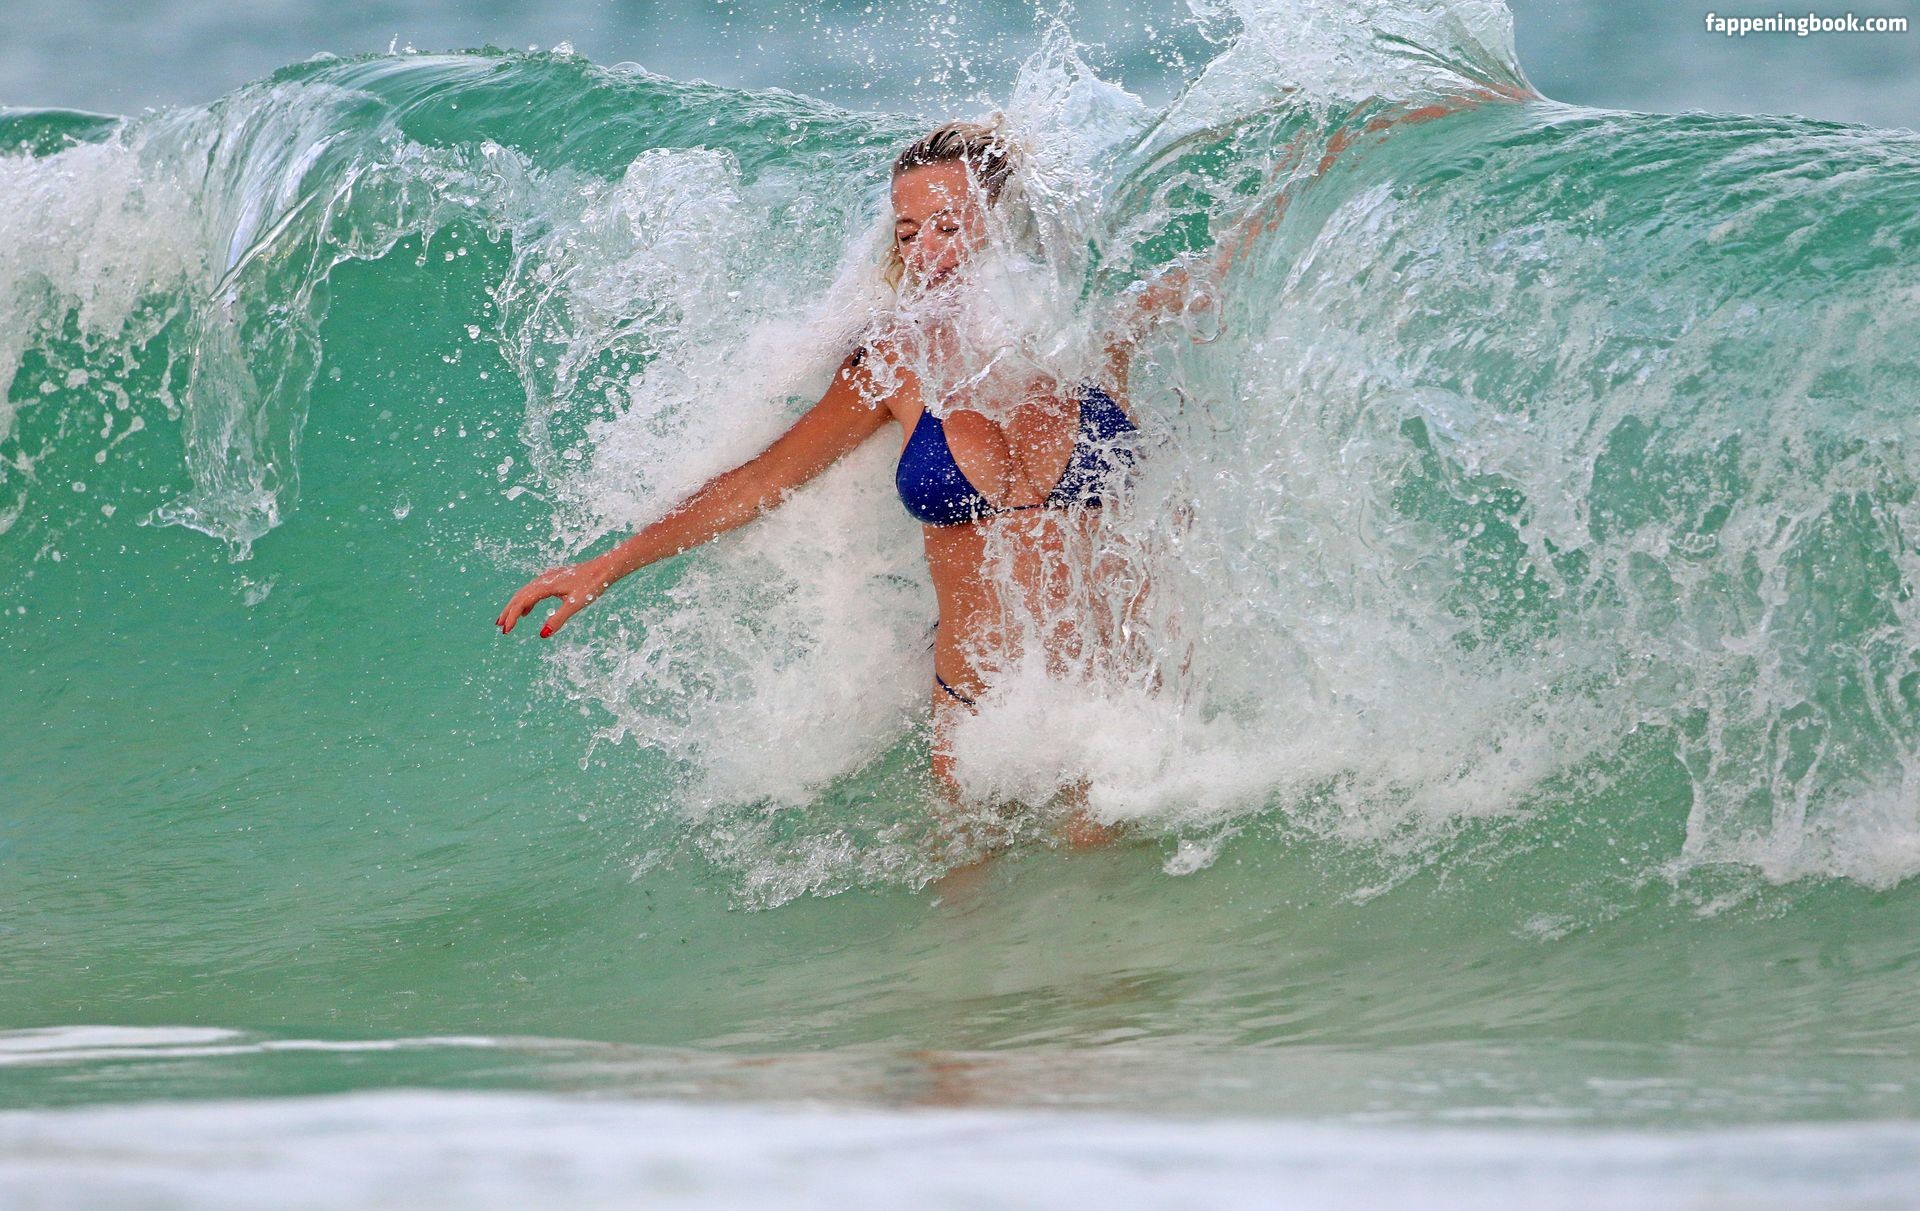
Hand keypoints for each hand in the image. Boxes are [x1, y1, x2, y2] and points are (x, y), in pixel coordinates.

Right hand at [496, 557, 615, 638]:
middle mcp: (543, 579)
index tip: (506, 631)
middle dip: (508, 612)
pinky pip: (533, 591)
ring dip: (515, 607)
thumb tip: (542, 635)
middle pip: (519, 596)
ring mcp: (548, 578)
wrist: (604, 568)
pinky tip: (527, 611)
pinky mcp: (554, 579)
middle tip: (500, 627)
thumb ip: (558, 619)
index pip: (521, 601)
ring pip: (525, 593)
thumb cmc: (592, 585)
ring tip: (508, 621)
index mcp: (545, 585)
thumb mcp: (575, 604)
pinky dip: (526, 602)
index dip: (512, 617)